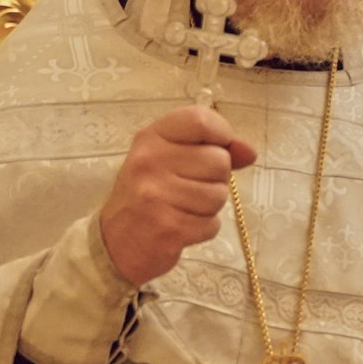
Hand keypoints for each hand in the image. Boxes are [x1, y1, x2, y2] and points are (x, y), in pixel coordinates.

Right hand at [97, 106, 258, 285]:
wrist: (114, 243)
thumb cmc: (148, 195)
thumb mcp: (169, 160)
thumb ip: (212, 148)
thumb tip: (249, 151)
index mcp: (151, 138)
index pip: (200, 120)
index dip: (222, 134)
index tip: (218, 148)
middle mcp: (150, 161)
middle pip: (219, 161)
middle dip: (216, 178)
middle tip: (190, 188)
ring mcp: (156, 195)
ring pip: (218, 195)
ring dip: (210, 207)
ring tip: (184, 208)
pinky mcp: (168, 228)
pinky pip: (212, 224)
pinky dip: (204, 229)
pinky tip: (182, 226)